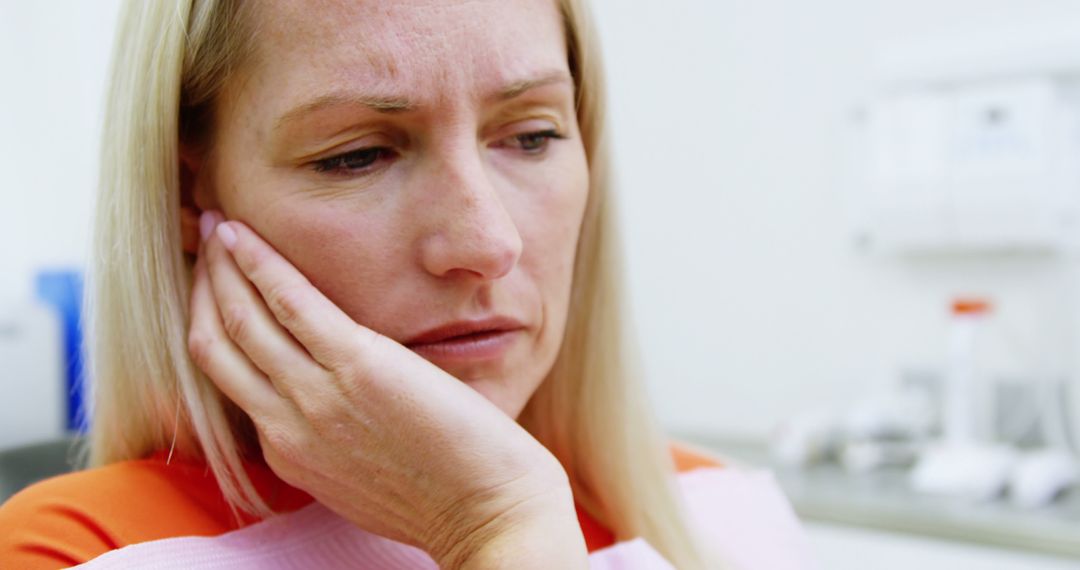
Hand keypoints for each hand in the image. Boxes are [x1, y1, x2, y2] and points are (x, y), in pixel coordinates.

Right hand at [187, 211, 587, 567]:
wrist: (489, 515)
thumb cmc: (445, 494)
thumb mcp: (365, 476)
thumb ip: (335, 435)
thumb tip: (337, 397)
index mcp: (290, 452)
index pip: (230, 380)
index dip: (213, 325)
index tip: (215, 288)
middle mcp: (288, 427)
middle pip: (218, 346)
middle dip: (204, 288)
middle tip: (204, 242)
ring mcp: (317, 398)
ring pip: (242, 320)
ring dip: (223, 267)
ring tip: (219, 224)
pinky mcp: (357, 367)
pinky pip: (290, 303)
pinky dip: (259, 264)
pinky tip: (245, 236)